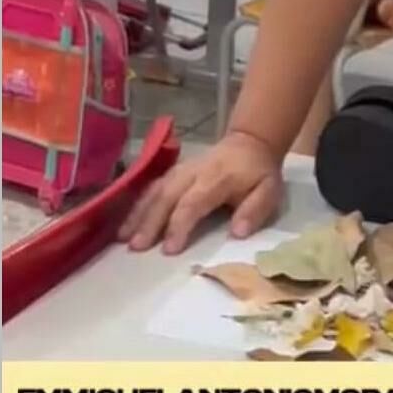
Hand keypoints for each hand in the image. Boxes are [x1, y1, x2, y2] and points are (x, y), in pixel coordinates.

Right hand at [118, 131, 282, 253]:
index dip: (180, 224)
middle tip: (136, 248)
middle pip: (167, 195)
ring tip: (123, 238)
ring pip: (155, 190)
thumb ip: (255, 210)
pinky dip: (137, 204)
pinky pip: (152, 186)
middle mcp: (194, 172)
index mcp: (218, 178)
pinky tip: (126, 223)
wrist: (250, 143)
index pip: (193, 202)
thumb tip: (238, 233)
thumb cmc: (259, 173)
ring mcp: (181, 170)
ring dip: (138, 214)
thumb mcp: (269, 190)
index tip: (169, 249)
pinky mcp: (173, 171)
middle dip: (150, 222)